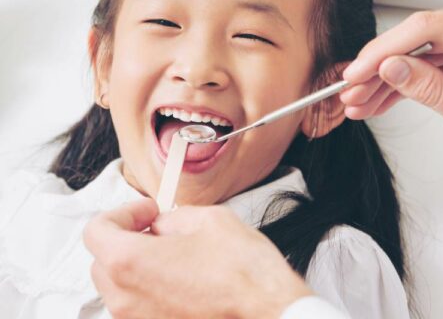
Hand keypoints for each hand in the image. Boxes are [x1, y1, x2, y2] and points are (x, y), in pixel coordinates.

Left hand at [83, 198, 311, 318]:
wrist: (267, 311)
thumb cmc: (243, 271)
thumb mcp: (209, 219)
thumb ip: (172, 219)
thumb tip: (162, 228)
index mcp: (129, 262)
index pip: (96, 231)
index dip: (122, 213)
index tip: (147, 213)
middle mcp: (125, 298)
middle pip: (102, 262)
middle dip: (126, 241)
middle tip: (158, 230)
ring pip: (120, 289)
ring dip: (138, 269)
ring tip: (175, 258)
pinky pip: (140, 309)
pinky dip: (152, 293)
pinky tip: (184, 283)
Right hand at [341, 1, 442, 191]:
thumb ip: (431, 90)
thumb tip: (391, 67)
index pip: (423, 29)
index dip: (382, 51)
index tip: (355, 74)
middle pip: (420, 38)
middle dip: (382, 67)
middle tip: (352, 92)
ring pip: (426, 51)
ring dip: (395, 77)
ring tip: (363, 102)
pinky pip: (441, 60)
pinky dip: (417, 80)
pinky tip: (388, 98)